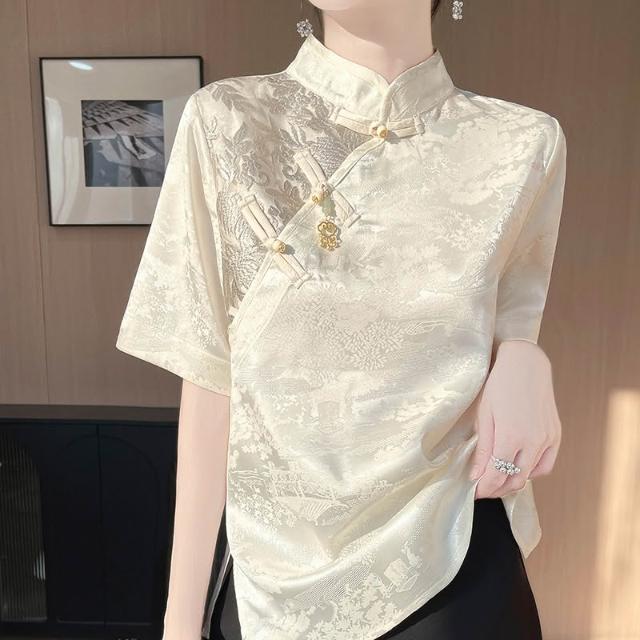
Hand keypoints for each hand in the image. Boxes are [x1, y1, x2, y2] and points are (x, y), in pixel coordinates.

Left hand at [469, 340, 561, 498]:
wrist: (525, 364)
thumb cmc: (499, 385)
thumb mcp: (484, 415)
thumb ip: (482, 448)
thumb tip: (476, 475)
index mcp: (511, 436)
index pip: (496, 475)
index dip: (484, 488)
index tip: (474, 492)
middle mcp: (533, 441)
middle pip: (514, 480)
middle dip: (497, 489)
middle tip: (483, 487)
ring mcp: (547, 439)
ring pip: (530, 476)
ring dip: (513, 482)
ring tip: (498, 478)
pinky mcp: (556, 435)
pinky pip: (545, 465)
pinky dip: (531, 472)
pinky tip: (518, 467)